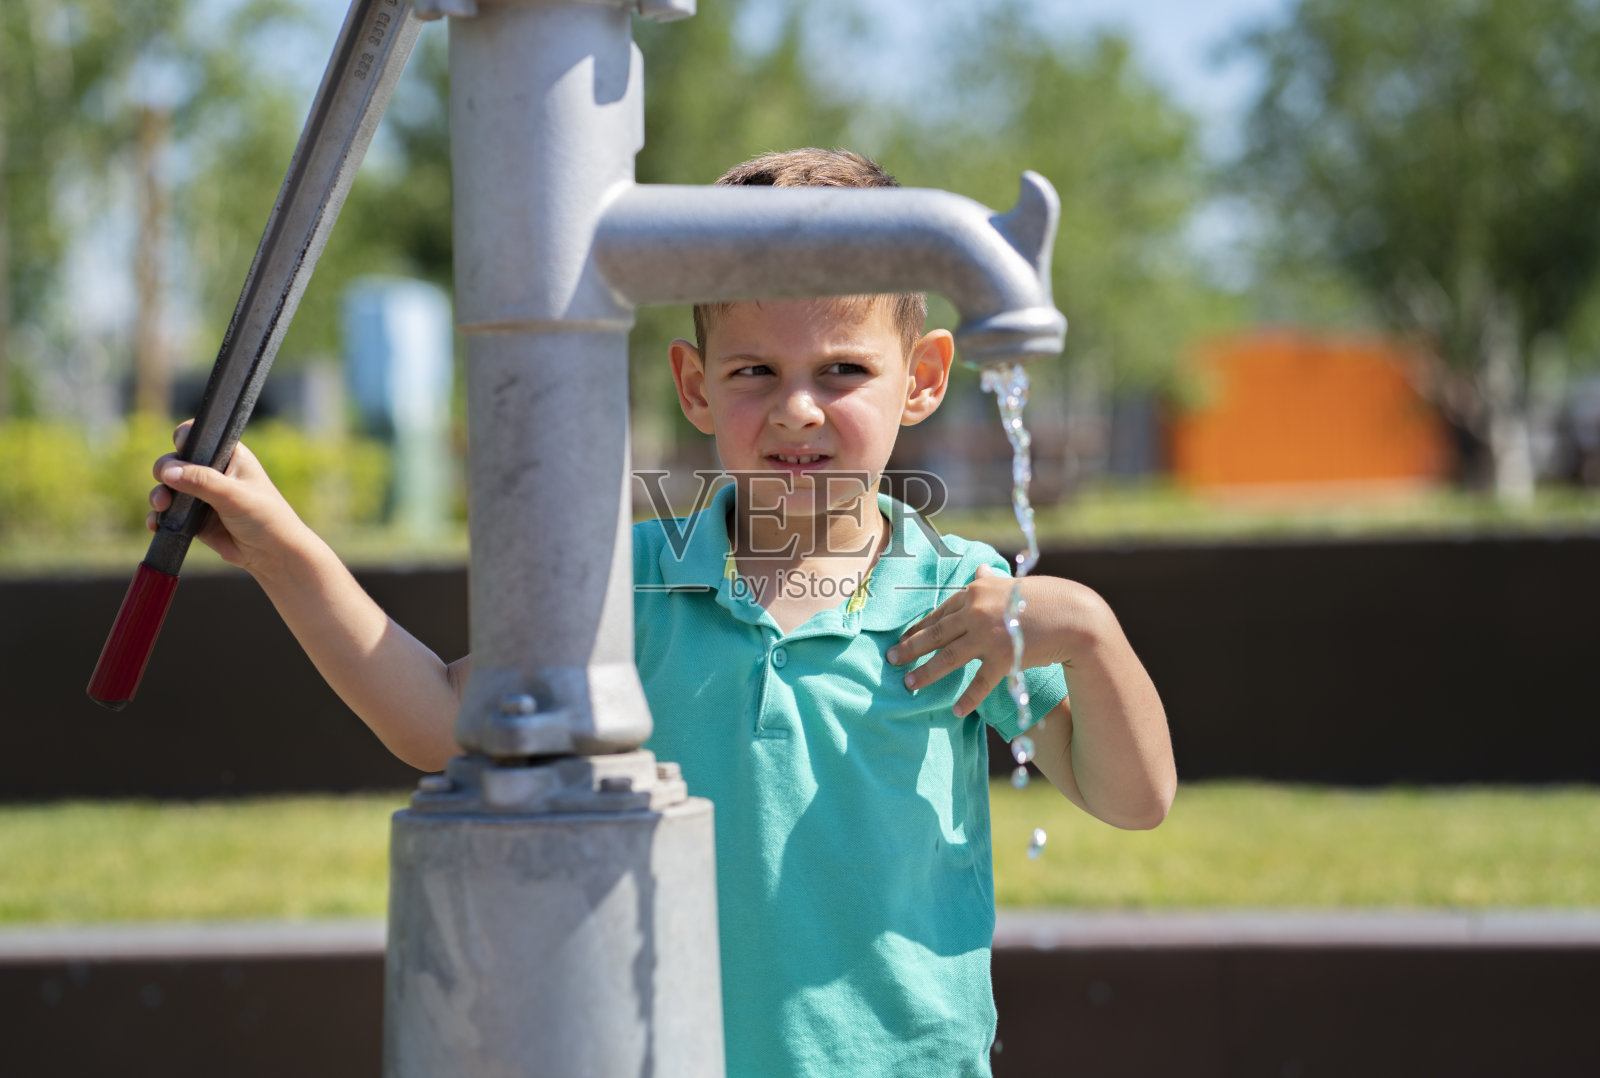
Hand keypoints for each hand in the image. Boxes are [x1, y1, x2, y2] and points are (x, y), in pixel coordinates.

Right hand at [147, 420, 305, 572]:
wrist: (272, 554)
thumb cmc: (265, 517)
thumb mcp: (234, 495)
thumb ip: (202, 481)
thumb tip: (167, 471)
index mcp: (229, 456)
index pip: (200, 436)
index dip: (184, 438)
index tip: (179, 448)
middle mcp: (213, 472)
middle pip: (176, 461)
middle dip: (164, 470)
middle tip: (166, 482)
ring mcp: (202, 495)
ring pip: (169, 488)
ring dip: (159, 495)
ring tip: (161, 505)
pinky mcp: (195, 518)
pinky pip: (169, 514)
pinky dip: (160, 517)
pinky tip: (156, 524)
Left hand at [887, 565, 1101, 717]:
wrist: (1076, 616)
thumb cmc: (1045, 599)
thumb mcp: (1013, 585)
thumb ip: (990, 580)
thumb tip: (978, 567)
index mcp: (976, 592)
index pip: (939, 613)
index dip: (918, 628)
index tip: (902, 638)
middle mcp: (976, 612)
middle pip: (935, 634)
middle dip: (909, 648)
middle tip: (890, 660)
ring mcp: (988, 636)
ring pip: (948, 658)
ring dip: (925, 673)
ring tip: (909, 685)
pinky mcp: (1003, 658)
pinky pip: (979, 683)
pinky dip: (967, 699)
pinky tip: (955, 710)